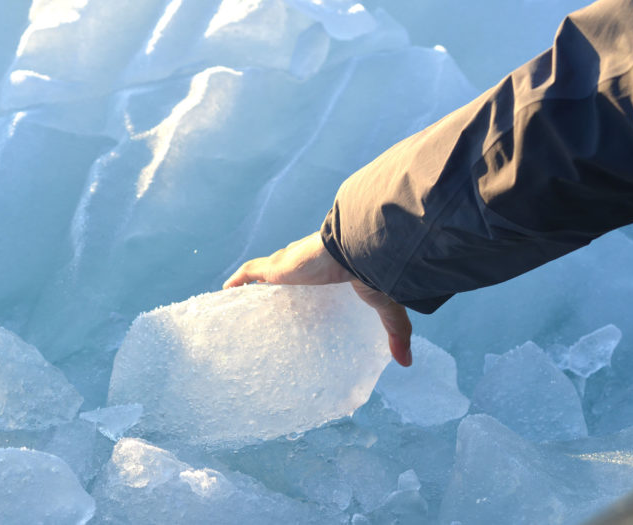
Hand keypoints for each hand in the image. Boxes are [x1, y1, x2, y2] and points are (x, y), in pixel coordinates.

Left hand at [223, 232, 411, 365]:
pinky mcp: (275, 266)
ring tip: (242, 304)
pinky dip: (237, 282)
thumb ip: (394, 332)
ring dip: (253, 286)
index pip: (309, 280)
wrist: (359, 249)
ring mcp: (287, 265)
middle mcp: (304, 266)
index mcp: (327, 272)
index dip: (300, 289)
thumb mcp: (384, 306)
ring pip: (263, 274)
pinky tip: (225, 292)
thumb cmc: (373, 272)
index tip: (294, 305)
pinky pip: (249, 273)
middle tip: (265, 309)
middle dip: (274, 287)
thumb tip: (406, 362)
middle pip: (282, 275)